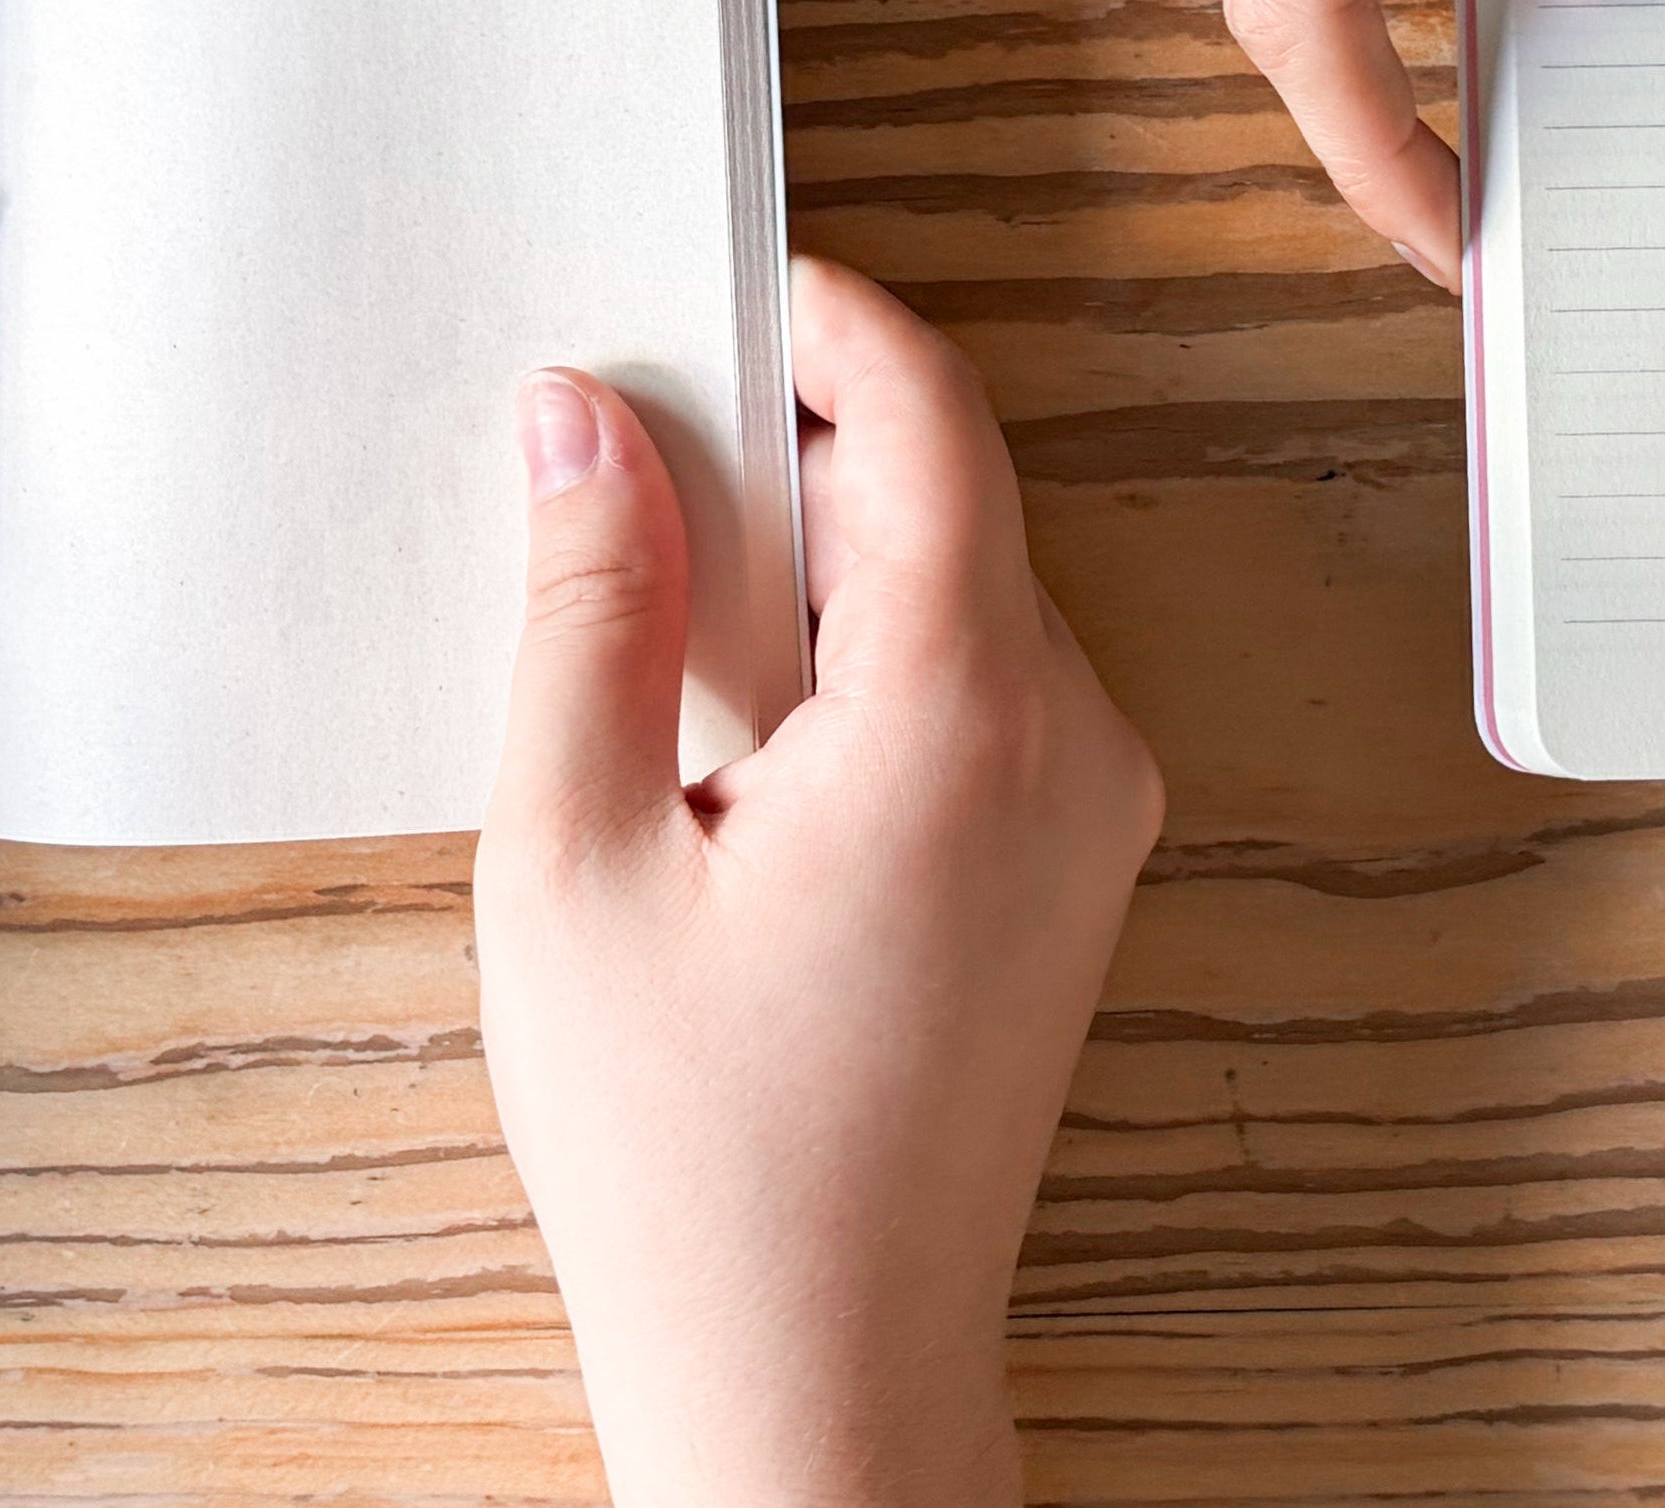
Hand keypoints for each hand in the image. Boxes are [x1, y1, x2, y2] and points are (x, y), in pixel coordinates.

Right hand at [479, 259, 1165, 1507]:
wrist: (815, 1372)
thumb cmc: (692, 1155)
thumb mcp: (574, 852)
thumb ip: (588, 605)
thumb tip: (586, 420)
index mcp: (966, 717)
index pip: (930, 418)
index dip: (822, 323)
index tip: (710, 292)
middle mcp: (1072, 746)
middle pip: (950, 495)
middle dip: (795, 445)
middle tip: (630, 445)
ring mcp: (1091, 815)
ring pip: (964, 592)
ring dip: (826, 559)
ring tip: (656, 601)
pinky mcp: (1069, 874)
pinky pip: (981, 691)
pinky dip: (867, 655)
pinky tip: (732, 720)